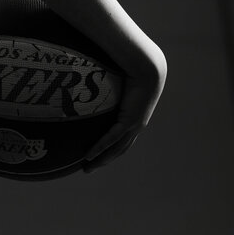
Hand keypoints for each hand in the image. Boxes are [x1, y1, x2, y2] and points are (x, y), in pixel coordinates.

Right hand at [82, 45, 166, 172]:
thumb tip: (86, 66)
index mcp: (133, 116)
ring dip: (101, 160)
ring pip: (116, 149)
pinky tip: (88, 157)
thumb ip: (102, 77)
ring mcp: (133, 125)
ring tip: (87, 168)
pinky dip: (100, 149)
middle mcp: (135, 124)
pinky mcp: (129, 122)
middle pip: (118, 149)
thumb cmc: (131, 66)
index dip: (108, 147)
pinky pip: (112, 139)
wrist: (148, 67)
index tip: (93, 154)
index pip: (119, 137)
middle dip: (103, 160)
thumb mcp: (114, 76)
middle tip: (88, 168)